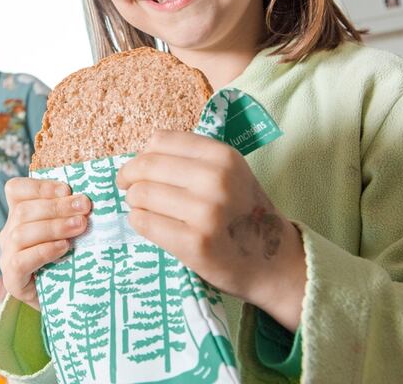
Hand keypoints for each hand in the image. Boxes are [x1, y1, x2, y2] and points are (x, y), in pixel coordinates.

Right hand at [0, 177, 91, 309]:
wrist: (67, 302)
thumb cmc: (70, 260)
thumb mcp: (70, 232)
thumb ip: (71, 213)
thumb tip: (88, 196)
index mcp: (19, 216)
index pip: (16, 190)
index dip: (40, 186)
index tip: (68, 189)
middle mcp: (9, 234)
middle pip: (22, 211)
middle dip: (57, 206)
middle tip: (85, 207)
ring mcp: (7, 258)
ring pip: (20, 234)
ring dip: (53, 227)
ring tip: (80, 226)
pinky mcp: (12, 281)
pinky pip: (20, 261)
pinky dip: (43, 251)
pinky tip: (63, 248)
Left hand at [119, 131, 306, 329]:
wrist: (273, 262)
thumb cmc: (241, 213)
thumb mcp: (229, 174)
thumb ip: (190, 160)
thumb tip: (137, 158)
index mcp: (223, 156)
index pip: (159, 141)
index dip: (141, 155)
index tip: (139, 169)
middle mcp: (217, 180)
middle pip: (146, 166)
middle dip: (129, 178)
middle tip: (129, 189)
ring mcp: (207, 213)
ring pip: (141, 194)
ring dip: (134, 202)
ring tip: (144, 209)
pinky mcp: (195, 243)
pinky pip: (144, 222)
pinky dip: (139, 221)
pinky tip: (149, 224)